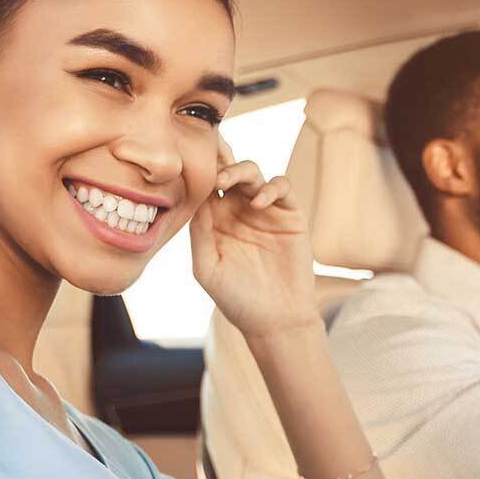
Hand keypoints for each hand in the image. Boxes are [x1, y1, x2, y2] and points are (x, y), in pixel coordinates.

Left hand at [189, 136, 320, 337]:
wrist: (276, 319)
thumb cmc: (238, 299)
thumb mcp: (207, 267)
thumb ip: (200, 232)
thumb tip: (196, 197)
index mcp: (215, 222)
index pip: (205, 186)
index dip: (199, 171)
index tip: (189, 159)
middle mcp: (238, 212)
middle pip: (228, 172)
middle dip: (219, 163)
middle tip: (211, 170)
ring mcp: (265, 212)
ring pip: (253, 174)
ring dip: (240, 171)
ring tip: (228, 182)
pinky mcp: (290, 216)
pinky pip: (282, 188)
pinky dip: (271, 187)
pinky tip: (258, 202)